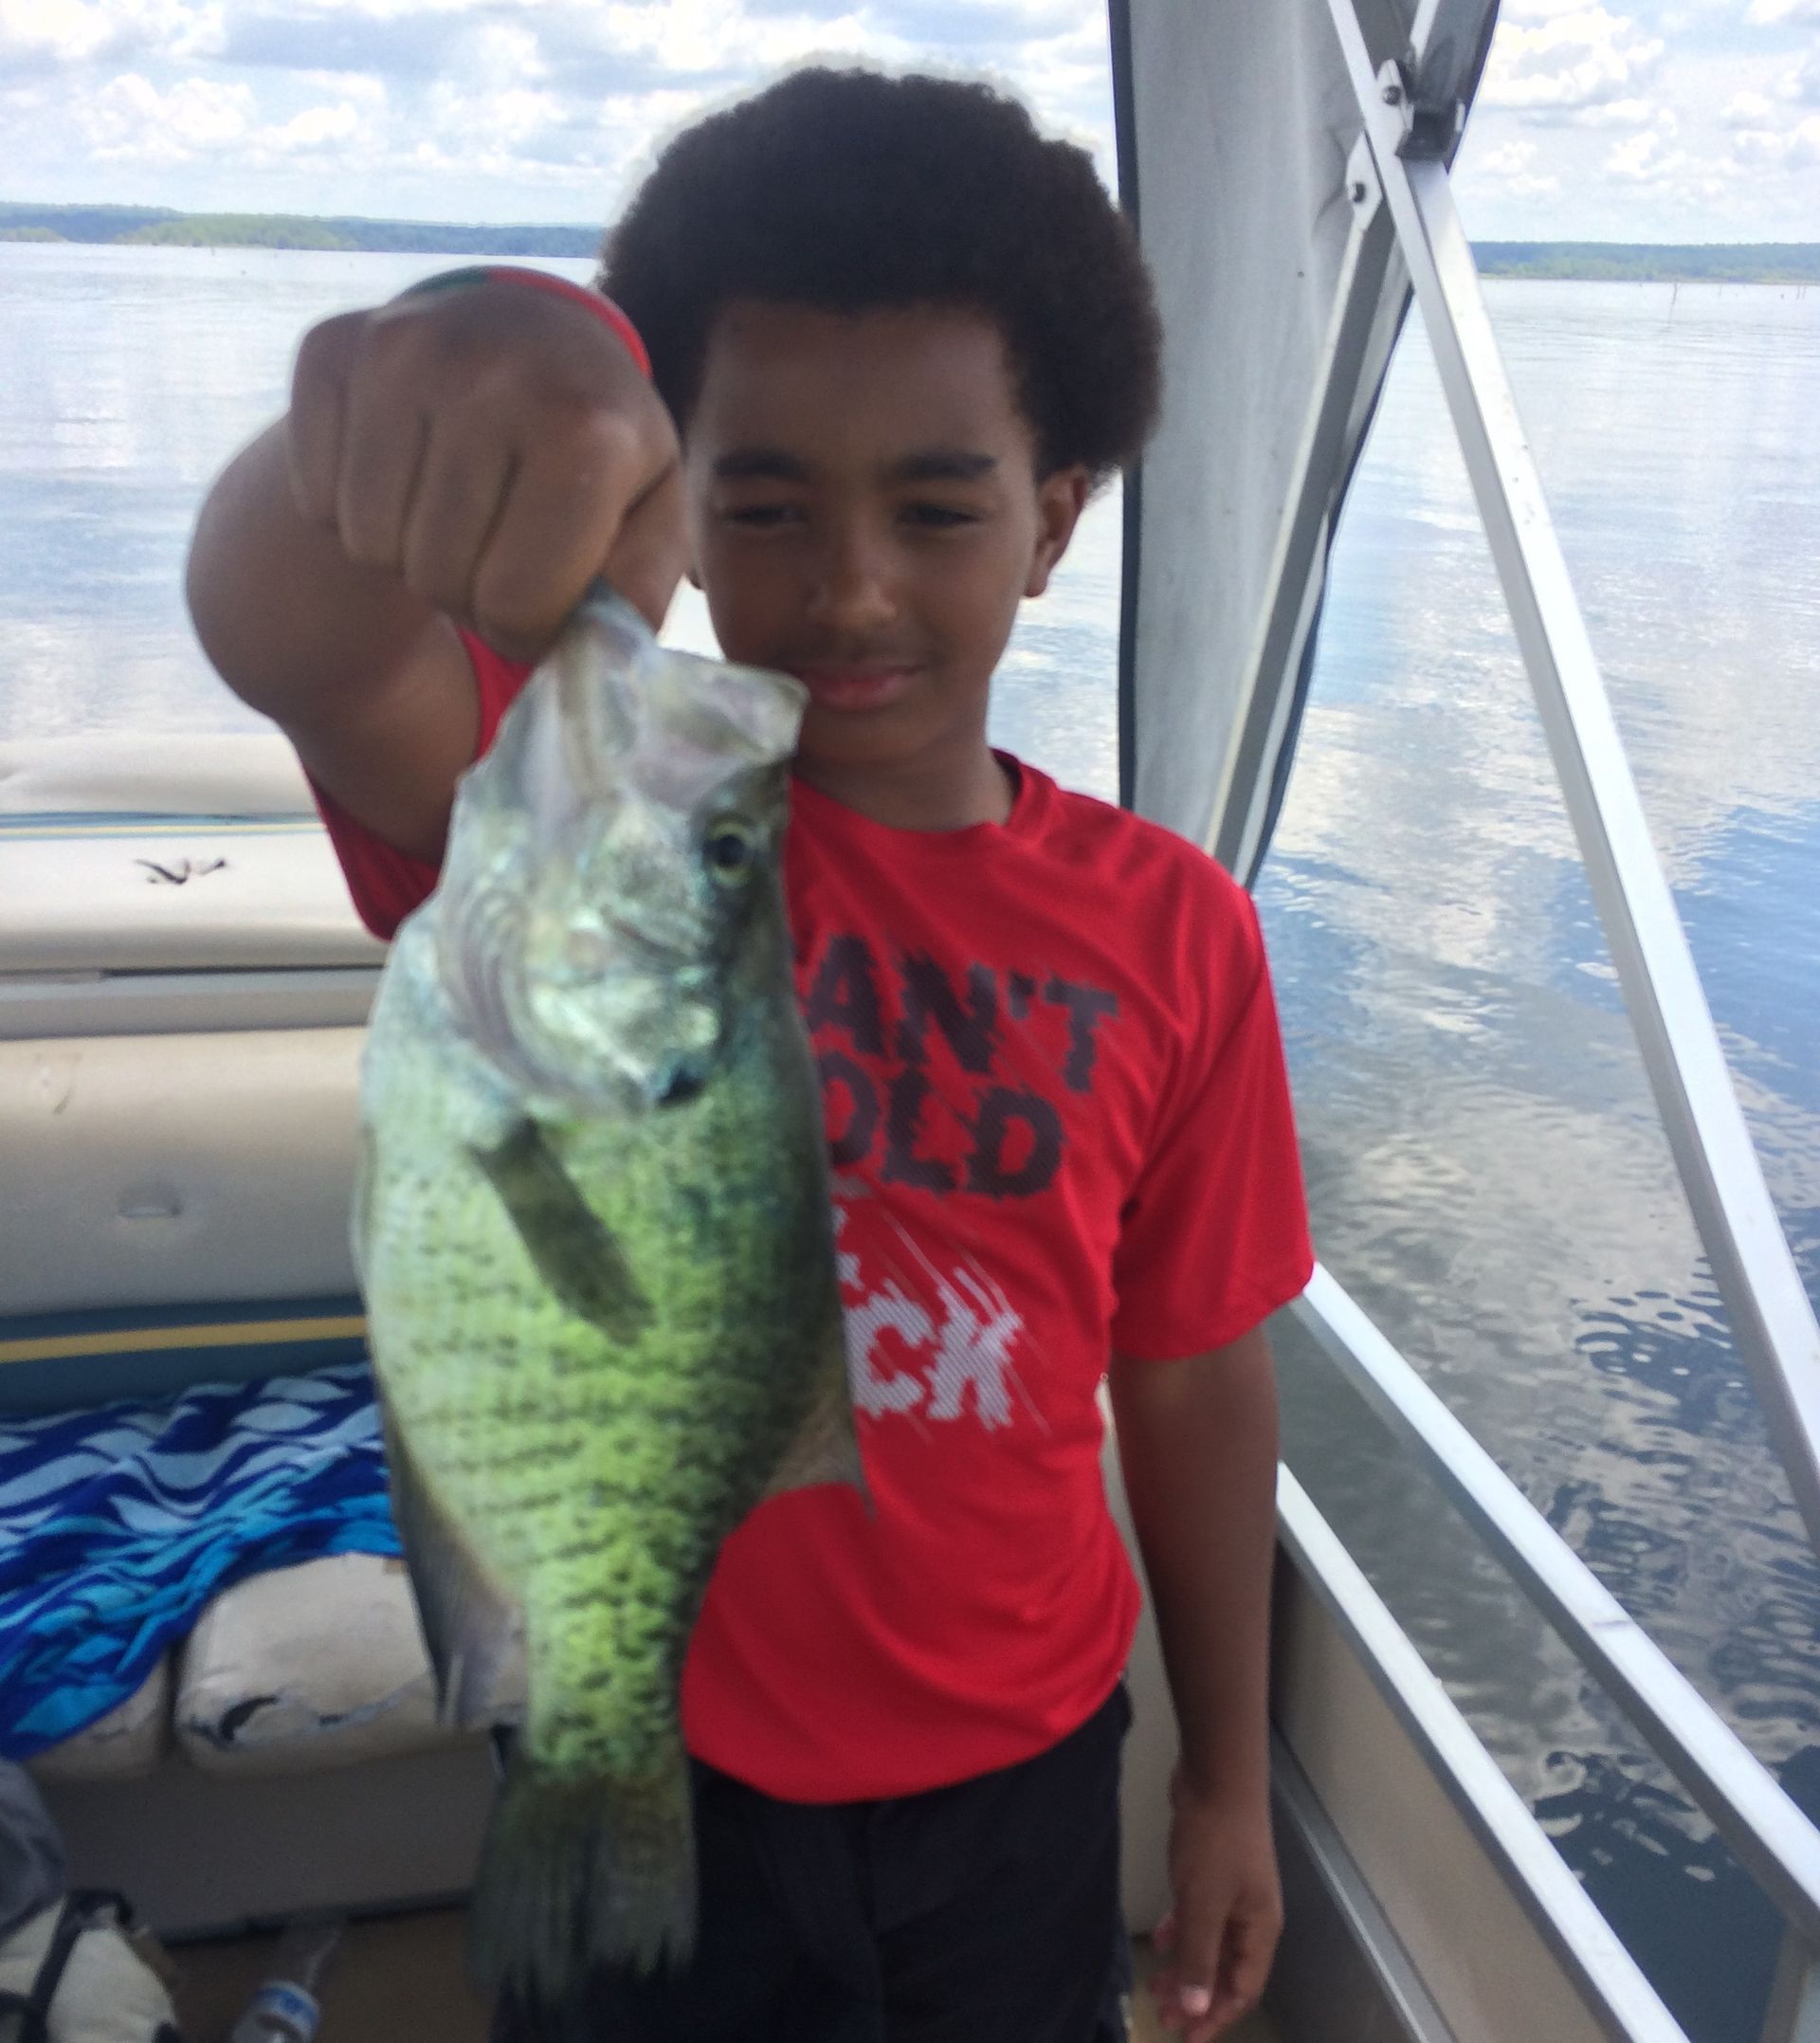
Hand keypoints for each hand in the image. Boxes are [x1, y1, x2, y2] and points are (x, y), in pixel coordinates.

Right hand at [286, 276, 686, 656]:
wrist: (534, 330)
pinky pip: (317, 500)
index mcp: (588, 426)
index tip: (543, 598)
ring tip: (455, 510)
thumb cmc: (601, 446)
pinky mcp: (332, 345)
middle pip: (439, 578)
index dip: (528, 628)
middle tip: (495, 550)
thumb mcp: (653, 516)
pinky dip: (351, 512)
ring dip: (408, 556)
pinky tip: (404, 472)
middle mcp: (492, 373)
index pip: (519, 601)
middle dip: (468, 594)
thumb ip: (634, 597)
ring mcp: (401, 349)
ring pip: (370, 545)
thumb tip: (588, 663)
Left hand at [1150, 1770, 1281, 2039]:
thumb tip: (1198, 2008)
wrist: (1217, 1776)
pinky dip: (1183, 1929)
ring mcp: (1234, 1891)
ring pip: (1210, 1942)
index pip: (1242, 1989)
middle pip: (1227, 1969)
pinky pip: (1200, 1914)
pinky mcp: (1214, 1870)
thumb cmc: (1215, 1843)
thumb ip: (1200, 1957)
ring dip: (1187, 1965)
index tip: (1185, 2036)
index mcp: (1259, 1929)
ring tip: (1157, 1984)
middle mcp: (1251, 1916)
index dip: (1215, 2017)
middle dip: (1198, 1996)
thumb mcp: (1203, 1905)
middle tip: (1164, 2014)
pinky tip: (1161, 1934)